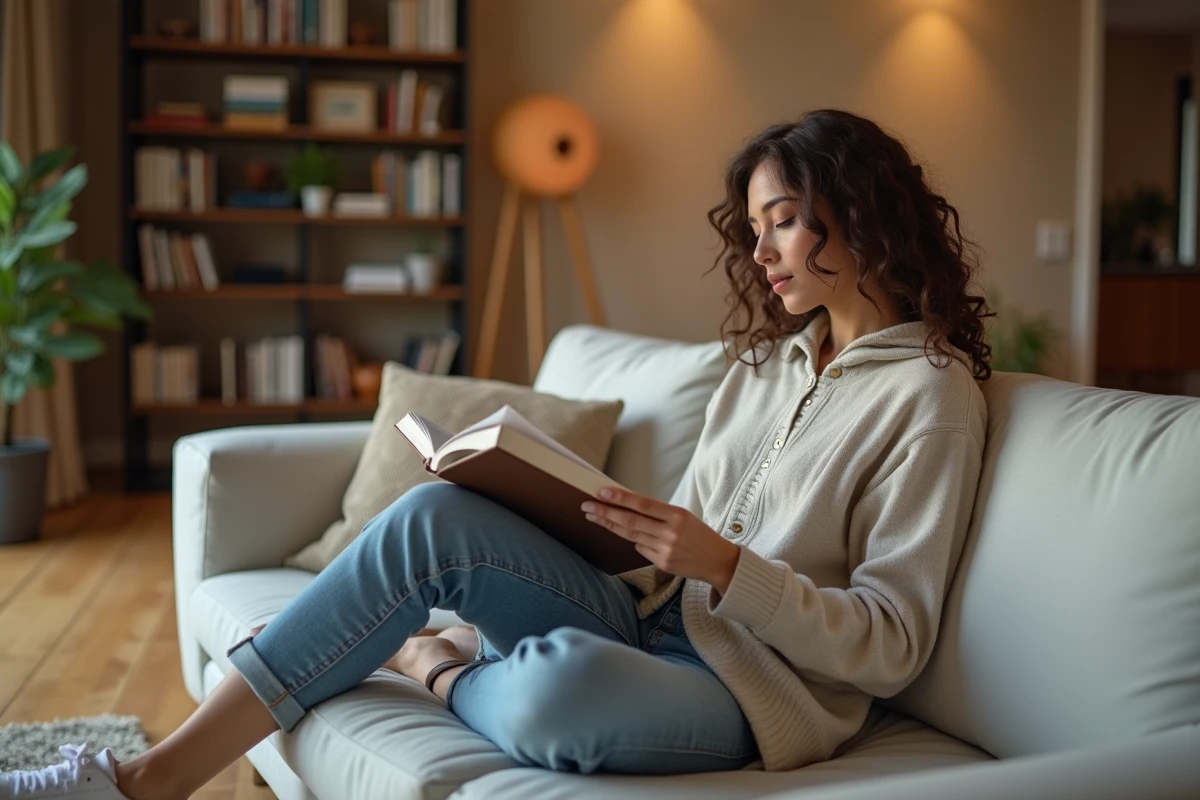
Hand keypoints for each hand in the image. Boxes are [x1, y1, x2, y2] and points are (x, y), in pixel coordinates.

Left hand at [582, 487, 740, 593]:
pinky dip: (634, 542)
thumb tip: (625, 505)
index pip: (642, 504)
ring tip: (594, 517)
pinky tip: (630, 536)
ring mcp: (666, 549)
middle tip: (586, 506)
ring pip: (631, 536)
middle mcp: (671, 532)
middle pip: (631, 521)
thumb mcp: (683, 517)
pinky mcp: (663, 563)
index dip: (620, 498)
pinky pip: (640, 550)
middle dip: (605, 513)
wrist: (719, 560)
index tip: (601, 492)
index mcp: (677, 515)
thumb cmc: (698, 534)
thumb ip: (657, 513)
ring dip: (610, 526)